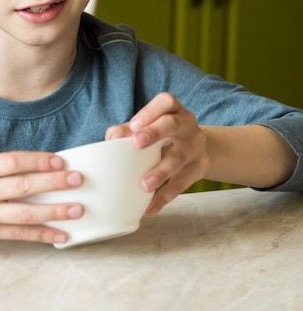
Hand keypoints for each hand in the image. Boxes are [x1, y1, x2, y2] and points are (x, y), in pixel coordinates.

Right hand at [0, 150, 83, 244]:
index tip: (60, 160)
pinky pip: (17, 235)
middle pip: (23, 187)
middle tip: (78, 180)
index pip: (13, 162)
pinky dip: (41, 235)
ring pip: (24, 214)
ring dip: (54, 211)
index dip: (38, 161)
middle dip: (54, 183)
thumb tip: (30, 165)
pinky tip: (60, 235)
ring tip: (77, 209)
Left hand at [106, 92, 209, 215]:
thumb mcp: (147, 127)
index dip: (150, 113)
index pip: (165, 102)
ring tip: (144, 185)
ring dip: (161, 172)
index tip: (134, 126)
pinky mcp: (200, 168)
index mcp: (172, 109)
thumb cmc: (161, 134)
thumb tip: (110, 140)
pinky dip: (164, 197)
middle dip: (155, 133)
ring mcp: (196, 146)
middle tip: (137, 144)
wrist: (194, 147)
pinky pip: (182, 184)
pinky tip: (150, 207)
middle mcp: (187, 124)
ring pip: (180, 157)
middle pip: (173, 125)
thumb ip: (127, 131)